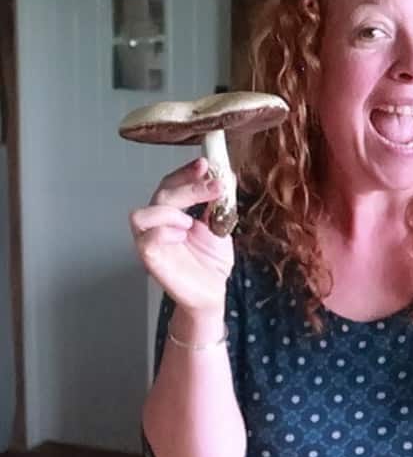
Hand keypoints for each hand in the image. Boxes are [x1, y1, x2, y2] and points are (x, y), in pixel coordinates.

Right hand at [129, 157, 234, 315]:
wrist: (213, 292)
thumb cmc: (211, 262)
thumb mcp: (220, 225)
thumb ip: (219, 202)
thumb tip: (225, 175)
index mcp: (174, 212)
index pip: (172, 183)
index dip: (186, 172)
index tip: (206, 163)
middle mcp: (159, 223)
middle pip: (162, 193)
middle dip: (189, 186)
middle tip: (215, 187)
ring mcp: (152, 241)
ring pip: (142, 214)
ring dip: (170, 212)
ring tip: (190, 223)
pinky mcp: (151, 260)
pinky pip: (146, 240)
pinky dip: (165, 233)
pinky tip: (181, 237)